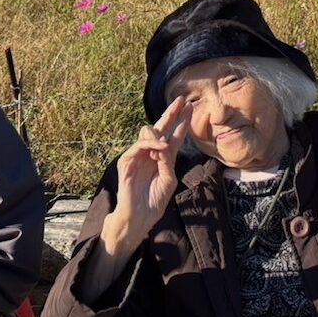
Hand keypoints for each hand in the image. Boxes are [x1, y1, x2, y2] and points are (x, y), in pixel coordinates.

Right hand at [109, 96, 191, 244]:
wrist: (140, 216)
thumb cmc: (155, 201)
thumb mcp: (169, 180)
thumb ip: (168, 161)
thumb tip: (164, 144)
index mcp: (164, 157)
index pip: (174, 135)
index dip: (182, 122)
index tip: (190, 108)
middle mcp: (152, 153)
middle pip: (161, 127)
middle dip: (171, 113)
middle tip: (180, 100)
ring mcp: (139, 156)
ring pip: (148, 132)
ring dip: (160, 134)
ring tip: (165, 145)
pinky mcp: (127, 161)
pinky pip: (138, 145)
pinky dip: (150, 144)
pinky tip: (159, 148)